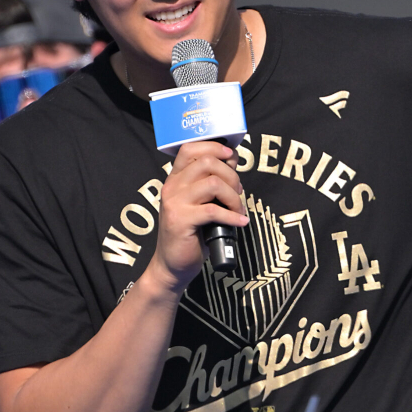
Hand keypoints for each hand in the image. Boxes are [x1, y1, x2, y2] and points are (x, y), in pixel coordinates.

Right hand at [146, 141, 247, 292]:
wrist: (172, 264)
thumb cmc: (191, 233)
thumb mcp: (201, 202)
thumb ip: (212, 181)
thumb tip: (232, 160)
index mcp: (175, 179)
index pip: (190, 148)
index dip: (214, 147)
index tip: (231, 157)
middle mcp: (172, 187)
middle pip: (207, 162)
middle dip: (231, 176)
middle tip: (238, 193)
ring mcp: (175, 203)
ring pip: (213, 183)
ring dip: (233, 196)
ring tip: (237, 209)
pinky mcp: (181, 221)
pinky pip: (214, 210)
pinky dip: (232, 216)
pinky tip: (239, 222)